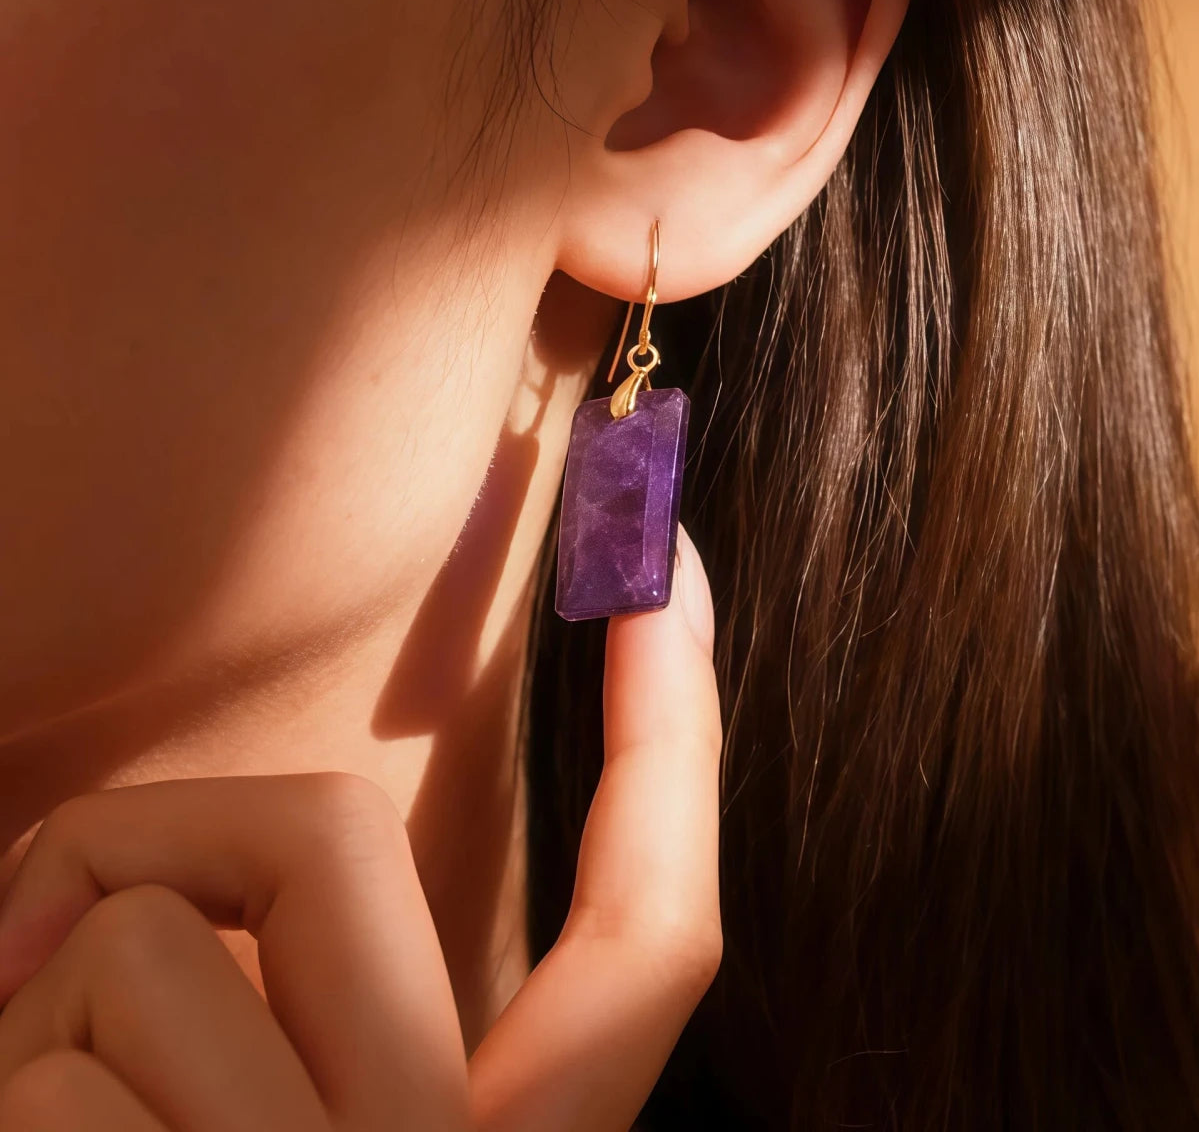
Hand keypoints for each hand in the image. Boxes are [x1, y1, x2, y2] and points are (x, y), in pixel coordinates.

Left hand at [0, 528, 721, 1131]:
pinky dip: (6, 1088)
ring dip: (32, 1004)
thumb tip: (222, 886)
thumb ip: (315, 993)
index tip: (666, 578)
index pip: (650, 940)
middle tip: (43, 926)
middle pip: (337, 841)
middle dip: (168, 826)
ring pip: (153, 944)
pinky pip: (60, 1076)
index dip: (674, 737)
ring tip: (24, 1109)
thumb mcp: (260, 1098)